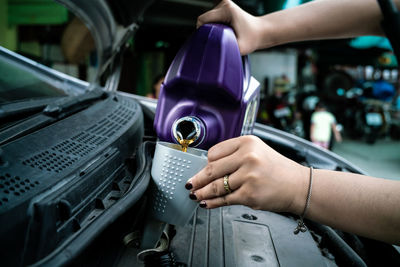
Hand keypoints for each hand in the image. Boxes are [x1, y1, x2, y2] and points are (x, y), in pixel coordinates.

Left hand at [186, 135, 308, 213]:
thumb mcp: (257, 151)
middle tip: (189, 183)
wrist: (298, 185)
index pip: (215, 152)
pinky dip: (212, 202)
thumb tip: (208, 168)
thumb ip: (234, 156)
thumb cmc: (276, 169)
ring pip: (216, 186)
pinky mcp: (250, 195)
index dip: (206, 163)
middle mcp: (248, 157)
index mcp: (247, 142)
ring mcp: (249, 176)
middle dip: (197, 179)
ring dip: (202, 192)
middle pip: (212, 169)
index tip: (200, 168)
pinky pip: (225, 200)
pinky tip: (206, 203)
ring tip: (195, 194)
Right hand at [197, 0, 266, 54]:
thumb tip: (212, 53)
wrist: (262, 32)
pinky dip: (216, 27)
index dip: (202, 32)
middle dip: (209, 31)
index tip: (210, 41)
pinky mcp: (225, 8)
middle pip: (205, 19)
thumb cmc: (253, 38)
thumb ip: (224, 50)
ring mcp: (225, 5)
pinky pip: (213, 19)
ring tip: (223, 36)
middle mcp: (224, 4)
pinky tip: (224, 32)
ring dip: (212, 29)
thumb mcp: (239, 48)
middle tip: (219, 40)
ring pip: (208, 19)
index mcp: (226, 10)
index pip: (202, 20)